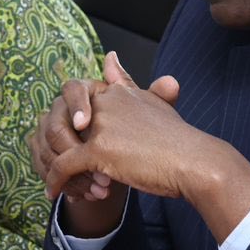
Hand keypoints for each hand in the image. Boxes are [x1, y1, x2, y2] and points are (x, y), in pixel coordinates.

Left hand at [30, 53, 181, 235]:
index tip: (74, 140)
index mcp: (115, 90)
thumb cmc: (177, 139)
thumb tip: (109, 57)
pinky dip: (56, 180)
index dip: (69, 123)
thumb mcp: (150, 102)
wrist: (196, 162)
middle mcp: (105, 102)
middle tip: (64, 170)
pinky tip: (54, 192)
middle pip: (61, 122)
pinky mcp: (98, 150)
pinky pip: (63, 166)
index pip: (74, 98)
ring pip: (58, 146)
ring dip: (56, 167)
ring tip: (63, 185)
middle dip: (57, 148)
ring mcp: (101, 125)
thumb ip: (125, 82)